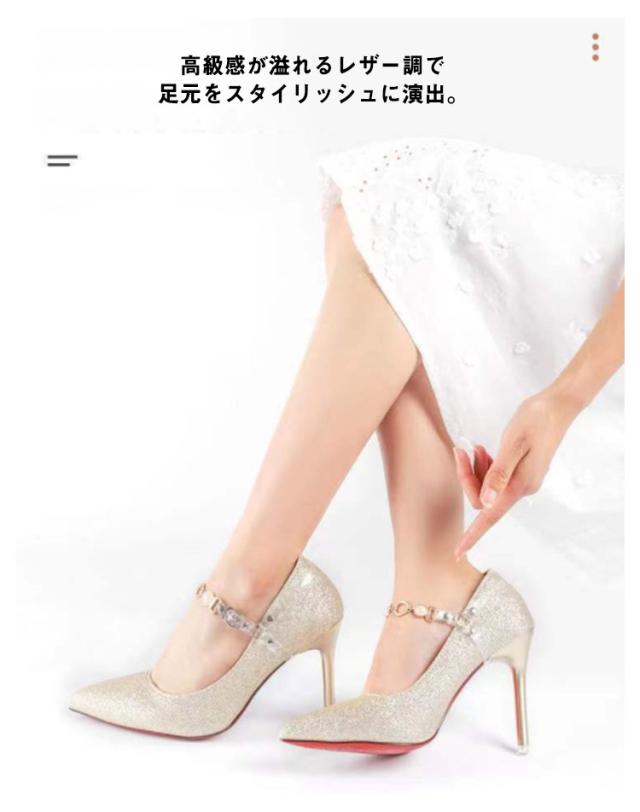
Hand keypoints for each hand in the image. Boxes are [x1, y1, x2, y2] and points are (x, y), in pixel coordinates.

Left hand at [452, 390, 577, 558]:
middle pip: (483, 498)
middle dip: (468, 477)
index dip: (472, 535)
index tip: (457, 552)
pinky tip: (484, 450)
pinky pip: (495, 478)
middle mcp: (521, 488)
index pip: (490, 517)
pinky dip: (485, 466)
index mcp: (519, 486)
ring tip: (477, 447)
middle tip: (462, 450)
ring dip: (476, 469)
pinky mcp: (521, 472)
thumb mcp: (513, 445)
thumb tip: (486, 504)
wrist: (557, 407)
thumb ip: (499, 475)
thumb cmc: (535, 421)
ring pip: (487, 487)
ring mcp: (522, 481)